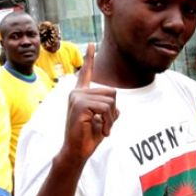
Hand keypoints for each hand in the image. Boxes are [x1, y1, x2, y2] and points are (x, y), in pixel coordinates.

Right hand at [63, 44, 118, 161]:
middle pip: (111, 92)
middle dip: (113, 111)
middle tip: (104, 126)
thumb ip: (110, 111)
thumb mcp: (104, 122)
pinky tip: (101, 131)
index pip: (86, 73)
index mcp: (81, 95)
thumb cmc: (88, 138)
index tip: (92, 43)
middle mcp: (77, 93)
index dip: (90, 58)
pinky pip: (106, 108)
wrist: (77, 152)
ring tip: (102, 130)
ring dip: (111, 119)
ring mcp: (77, 98)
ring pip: (110, 101)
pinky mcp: (80, 105)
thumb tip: (118, 109)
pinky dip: (109, 122)